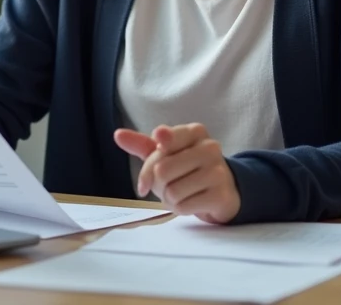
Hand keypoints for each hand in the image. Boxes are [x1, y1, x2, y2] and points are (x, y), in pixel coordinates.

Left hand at [114, 123, 240, 223]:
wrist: (222, 190)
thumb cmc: (188, 168)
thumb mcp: (166, 154)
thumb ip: (142, 144)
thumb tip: (118, 134)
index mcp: (195, 131)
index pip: (162, 139)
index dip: (150, 160)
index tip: (154, 169)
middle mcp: (210, 147)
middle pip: (162, 170)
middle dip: (159, 183)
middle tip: (170, 183)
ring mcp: (218, 171)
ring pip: (172, 191)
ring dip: (169, 198)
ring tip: (182, 192)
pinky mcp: (220, 195)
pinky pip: (183, 207)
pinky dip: (180, 209)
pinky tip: (190, 202)